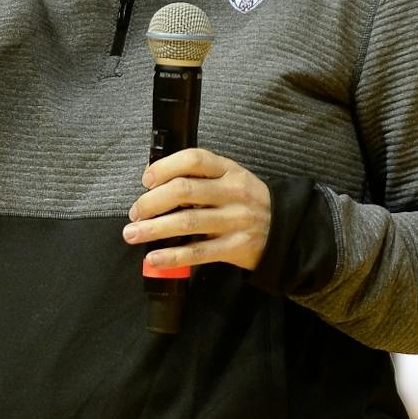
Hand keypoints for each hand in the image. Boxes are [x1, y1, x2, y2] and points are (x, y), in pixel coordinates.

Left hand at [126, 148, 272, 272]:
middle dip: (151, 202)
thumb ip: (199, 176)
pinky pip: (198, 252)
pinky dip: (172, 256)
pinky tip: (153, 258)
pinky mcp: (235, 247)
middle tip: (135, 213)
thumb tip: (153, 176)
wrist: (285, 231)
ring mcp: (235, 221)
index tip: (146, 179)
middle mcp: (233, 193)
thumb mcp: (230, 179)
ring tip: (133, 234)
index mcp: (230, 171)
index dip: (165, 167)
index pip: (195, 159)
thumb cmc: (247, 203)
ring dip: (153, 229)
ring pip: (187, 222)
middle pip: (184, 191)